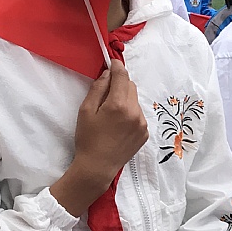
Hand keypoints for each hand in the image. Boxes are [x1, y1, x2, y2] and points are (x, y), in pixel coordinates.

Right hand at [51, 61, 148, 215]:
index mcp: (119, 105)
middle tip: (106, 92)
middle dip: (120, 84)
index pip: (122, 76)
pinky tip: (118, 125)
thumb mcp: (86, 110)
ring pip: (135, 100)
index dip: (117, 66)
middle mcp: (135, 112)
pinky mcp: (145, 133)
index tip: (112, 62)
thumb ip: (98, 88)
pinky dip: (130, 113)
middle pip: (131, 86)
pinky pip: (138, 114)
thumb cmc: (88, 138)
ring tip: (111, 113)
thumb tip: (107, 73)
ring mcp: (142, 123)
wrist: (98, 167)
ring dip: (125, 99)